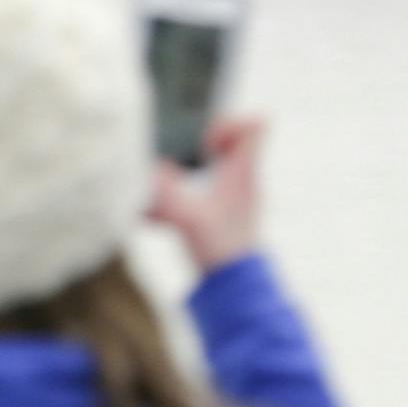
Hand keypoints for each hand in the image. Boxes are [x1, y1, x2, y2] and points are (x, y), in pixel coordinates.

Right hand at [148, 116, 265, 275]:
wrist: (235, 284)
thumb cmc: (220, 250)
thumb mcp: (188, 221)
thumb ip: (166, 197)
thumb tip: (150, 172)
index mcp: (244, 172)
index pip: (257, 124)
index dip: (230, 122)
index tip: (207, 142)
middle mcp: (247, 178)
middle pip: (240, 138)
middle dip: (209, 142)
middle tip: (193, 155)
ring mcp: (241, 193)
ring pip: (227, 162)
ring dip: (199, 166)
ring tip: (177, 182)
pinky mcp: (231, 210)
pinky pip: (218, 185)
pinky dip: (197, 187)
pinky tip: (169, 212)